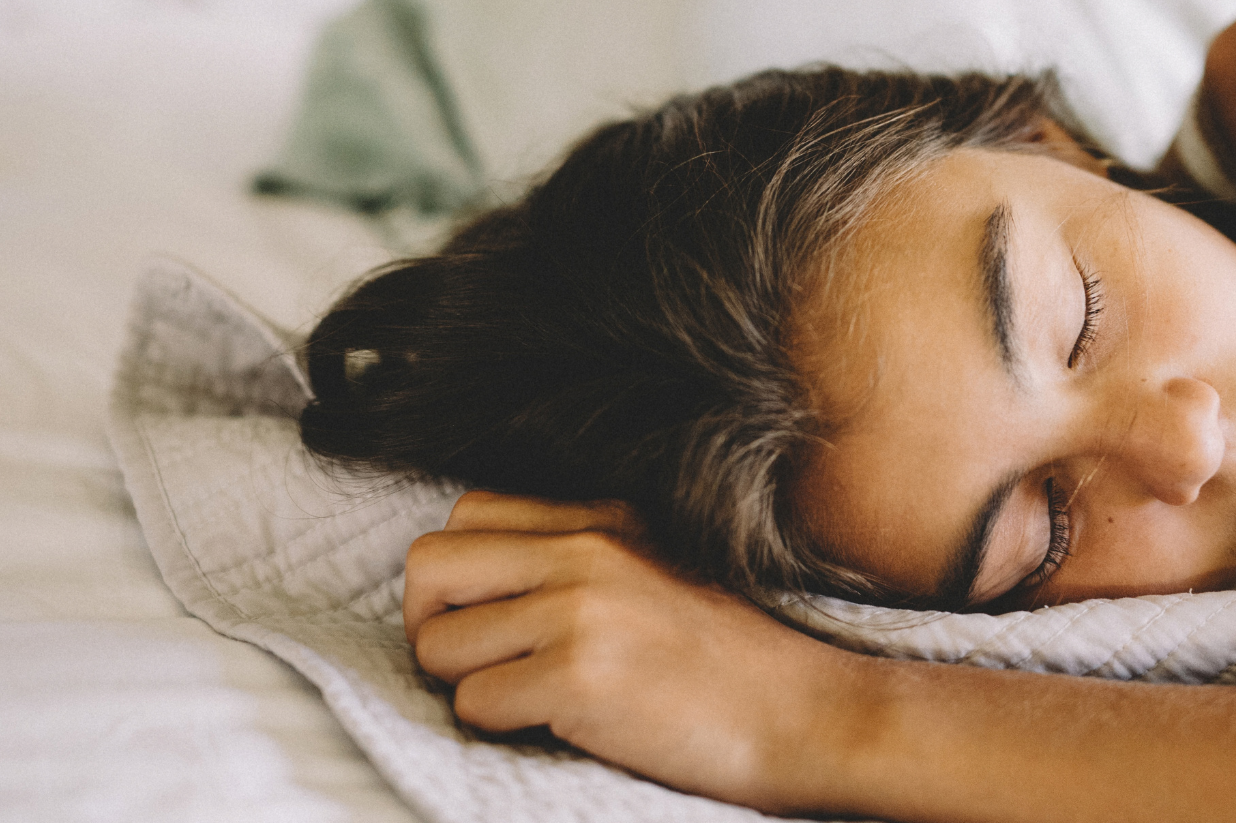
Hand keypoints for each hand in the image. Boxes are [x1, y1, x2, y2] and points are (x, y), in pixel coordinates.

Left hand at [402, 490, 860, 809]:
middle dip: (431, 623)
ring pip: (438, 642)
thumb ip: (578, 558)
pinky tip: (556, 723)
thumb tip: (481, 586)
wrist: (805, 714)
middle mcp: (586, 550)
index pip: (467, 513)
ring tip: (525, 697)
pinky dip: (498, 724)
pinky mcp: (579, 676)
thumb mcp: (656, 572)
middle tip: (474, 664)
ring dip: (466, 683)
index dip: (457, 575)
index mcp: (604, 519)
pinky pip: (475, 703)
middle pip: (430, 564)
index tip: (485, 617)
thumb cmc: (731, 662)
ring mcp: (581, 610)